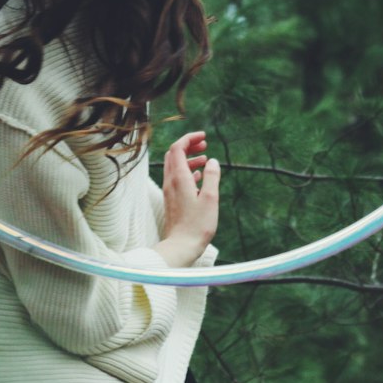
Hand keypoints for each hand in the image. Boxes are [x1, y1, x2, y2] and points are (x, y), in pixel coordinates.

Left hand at [154, 130, 219, 267]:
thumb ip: (212, 177)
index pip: (177, 148)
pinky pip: (177, 179)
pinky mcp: (172, 200)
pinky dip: (187, 172)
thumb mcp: (210, 198)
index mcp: (178, 178)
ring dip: (189, 159)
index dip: (189, 138)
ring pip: (175, 166)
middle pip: (174, 154)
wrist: (180, 246)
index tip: (203, 136)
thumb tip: (212, 161)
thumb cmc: (197, 225)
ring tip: (205, 159)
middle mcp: (170, 182)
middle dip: (188, 146)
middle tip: (204, 144)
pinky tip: (199, 176)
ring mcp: (170, 191)